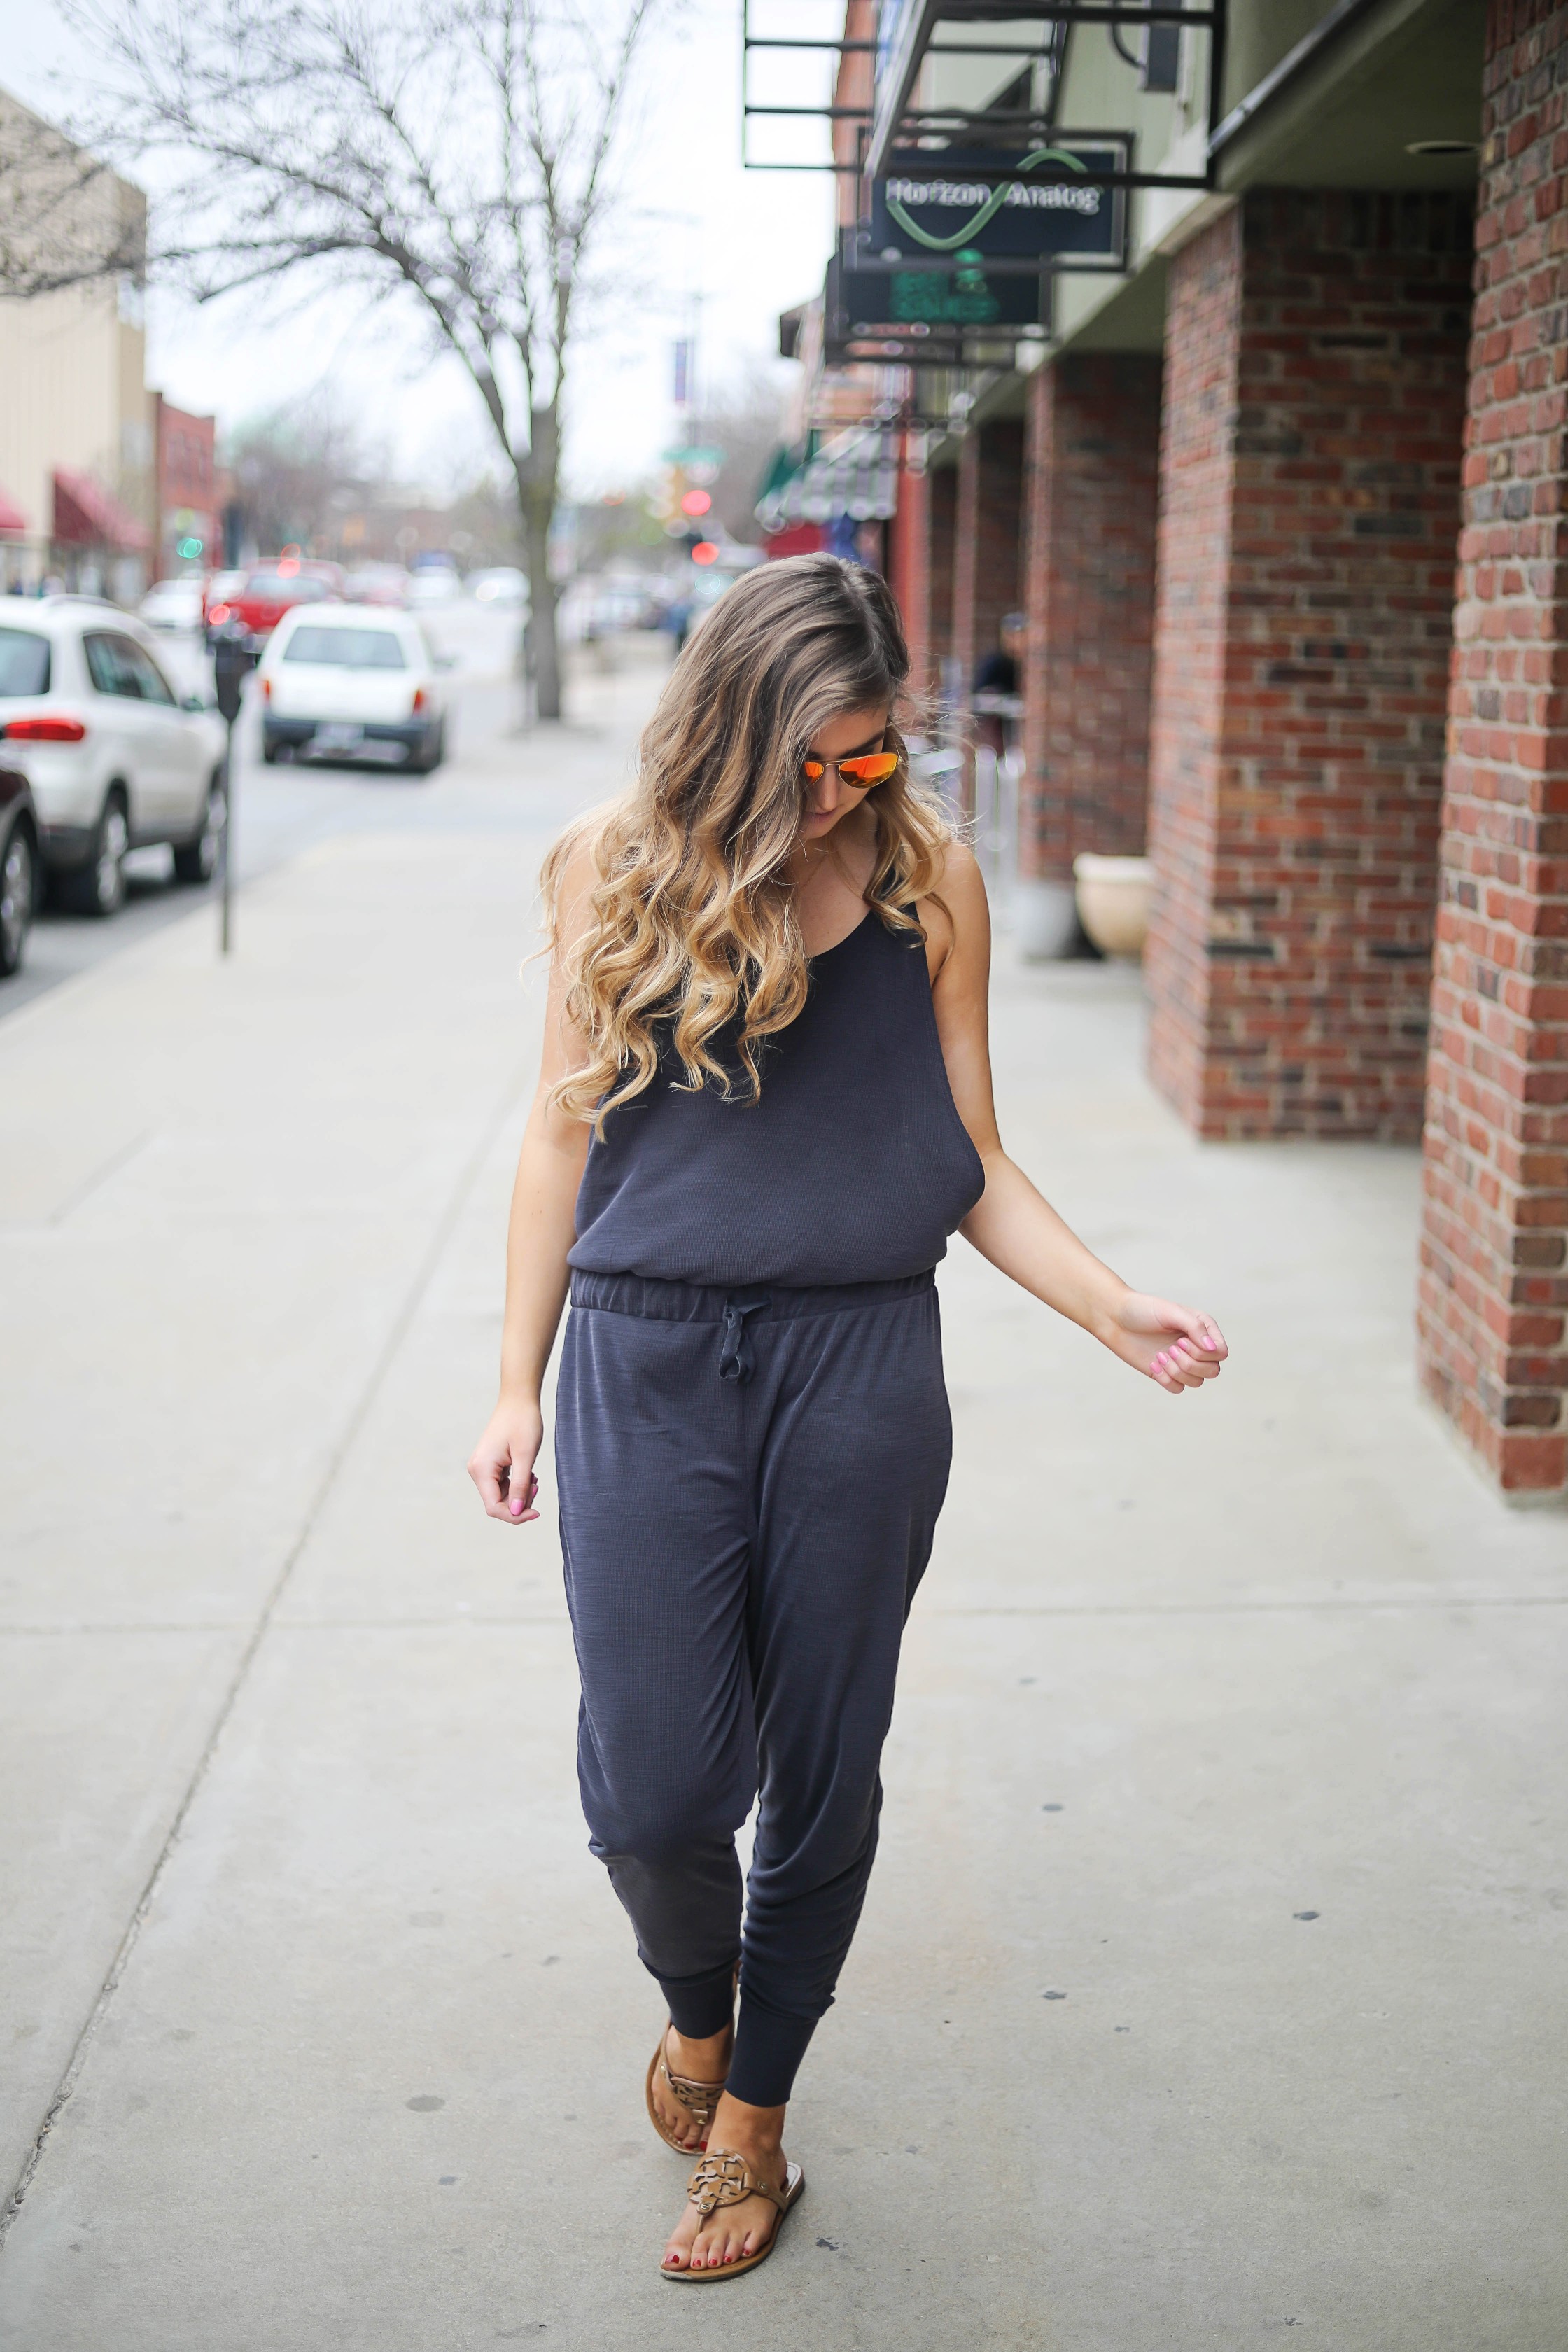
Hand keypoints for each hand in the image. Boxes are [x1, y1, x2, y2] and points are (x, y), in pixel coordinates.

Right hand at [467, 1397, 543, 1521]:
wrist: (519, 1399)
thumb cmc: (523, 1422)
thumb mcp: (525, 1456)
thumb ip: (520, 1486)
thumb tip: (515, 1512)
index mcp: (481, 1469)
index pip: (494, 1507)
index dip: (515, 1515)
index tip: (536, 1513)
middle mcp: (477, 1470)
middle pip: (496, 1503)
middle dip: (518, 1503)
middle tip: (537, 1487)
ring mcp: (482, 1466)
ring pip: (500, 1495)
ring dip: (519, 1493)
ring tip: (534, 1478)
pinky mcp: (490, 1463)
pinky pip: (502, 1484)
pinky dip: (517, 1484)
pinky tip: (529, 1473)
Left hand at [1101, 1293, 1227, 1393]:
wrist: (1115, 1319)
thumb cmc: (1143, 1310)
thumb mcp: (1171, 1312)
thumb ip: (1196, 1327)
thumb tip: (1213, 1349)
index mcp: (1203, 1329)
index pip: (1221, 1352)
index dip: (1204, 1353)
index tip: (1181, 1340)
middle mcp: (1195, 1346)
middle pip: (1213, 1371)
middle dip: (1190, 1364)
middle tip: (1170, 1348)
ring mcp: (1181, 1361)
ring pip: (1197, 1382)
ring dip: (1178, 1371)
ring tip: (1160, 1356)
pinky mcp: (1166, 1373)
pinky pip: (1178, 1388)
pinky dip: (1167, 1380)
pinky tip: (1153, 1364)